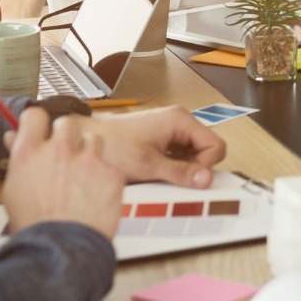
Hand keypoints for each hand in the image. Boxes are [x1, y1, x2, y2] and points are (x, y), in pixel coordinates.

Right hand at [3, 108, 126, 238]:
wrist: (62, 248)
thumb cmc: (36, 226)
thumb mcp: (14, 189)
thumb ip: (19, 159)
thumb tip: (14, 139)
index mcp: (29, 153)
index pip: (34, 115)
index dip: (39, 121)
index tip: (43, 128)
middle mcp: (58, 150)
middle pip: (67, 123)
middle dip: (68, 135)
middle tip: (67, 152)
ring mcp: (88, 159)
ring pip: (94, 139)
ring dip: (90, 152)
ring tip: (85, 175)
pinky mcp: (111, 172)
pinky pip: (111, 164)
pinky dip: (106, 175)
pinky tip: (97, 192)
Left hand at [82, 106, 226, 187]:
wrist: (85, 140)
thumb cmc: (111, 145)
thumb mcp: (148, 164)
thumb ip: (180, 172)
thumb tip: (206, 179)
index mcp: (180, 120)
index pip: (215, 146)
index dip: (206, 166)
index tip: (190, 179)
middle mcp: (179, 121)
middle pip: (206, 150)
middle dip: (195, 168)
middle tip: (173, 179)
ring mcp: (171, 130)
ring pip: (194, 155)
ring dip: (183, 169)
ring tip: (161, 175)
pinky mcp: (163, 139)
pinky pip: (180, 156)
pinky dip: (173, 167)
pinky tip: (157, 172)